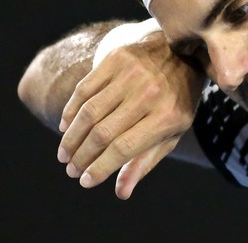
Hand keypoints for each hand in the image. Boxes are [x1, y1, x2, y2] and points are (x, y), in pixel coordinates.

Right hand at [57, 32, 204, 198]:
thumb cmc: (177, 101)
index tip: (84, 181)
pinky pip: (85, 88)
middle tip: (70, 170)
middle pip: (103, 132)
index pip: (124, 148)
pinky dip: (71, 110)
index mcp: (167, 116)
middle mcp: (149, 93)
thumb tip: (120, 193)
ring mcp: (132, 73)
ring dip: (72, 137)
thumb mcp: (172, 132)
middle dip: (82, 156)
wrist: (183, 53)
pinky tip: (66, 127)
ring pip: (89, 111)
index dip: (100, 168)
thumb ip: (146, 161)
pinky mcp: (117, 57)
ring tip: (64, 155)